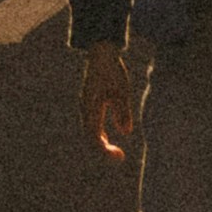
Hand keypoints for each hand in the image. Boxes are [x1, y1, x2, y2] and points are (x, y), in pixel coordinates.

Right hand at [77, 43, 134, 166]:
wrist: (100, 54)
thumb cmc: (112, 71)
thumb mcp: (122, 90)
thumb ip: (123, 111)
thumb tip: (126, 132)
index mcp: (91, 109)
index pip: (94, 138)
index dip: (105, 151)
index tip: (119, 157)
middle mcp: (85, 111)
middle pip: (90, 138)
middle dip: (103, 150)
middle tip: (119, 157)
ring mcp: (85, 108)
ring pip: (89, 132)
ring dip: (100, 143)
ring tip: (114, 152)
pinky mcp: (88, 104)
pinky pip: (90, 125)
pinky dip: (97, 135)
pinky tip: (105, 139)